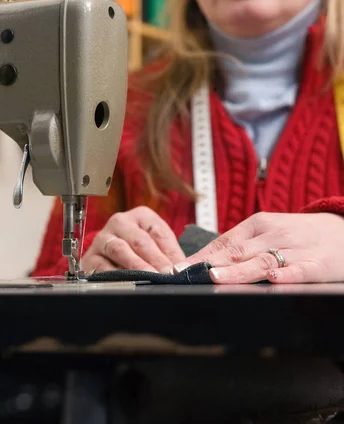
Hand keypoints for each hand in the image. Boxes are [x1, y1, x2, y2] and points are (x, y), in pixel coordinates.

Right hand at [82, 206, 185, 272]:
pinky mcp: (90, 256)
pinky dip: (115, 274)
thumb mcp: (158, 247)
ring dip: (136, 266)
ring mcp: (103, 238)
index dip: (170, 251)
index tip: (178, 267)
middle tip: (166, 275)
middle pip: (140, 240)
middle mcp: (120, 222)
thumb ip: (170, 256)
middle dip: (155, 260)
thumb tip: (185, 270)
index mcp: (141, 216)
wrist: (107, 259)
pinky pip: (102, 265)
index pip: (159, 232)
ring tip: (149, 279)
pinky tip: (126, 283)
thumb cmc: (138, 251)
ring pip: (120, 250)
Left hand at [171, 212, 343, 283]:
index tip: (176, 270)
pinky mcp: (317, 264)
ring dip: (238, 270)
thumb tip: (203, 262)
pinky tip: (274, 279)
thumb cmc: (299, 235)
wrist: (343, 230)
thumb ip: (240, 246)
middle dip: (209, 264)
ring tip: (216, 277)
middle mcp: (273, 234)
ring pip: (262, 261)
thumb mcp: (268, 232)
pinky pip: (300, 270)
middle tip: (185, 275)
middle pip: (237, 251)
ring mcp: (295, 249)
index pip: (223, 242)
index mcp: (258, 225)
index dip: (199, 256)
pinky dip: (287, 274)